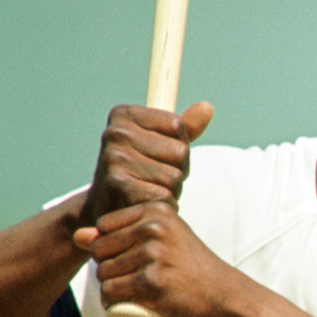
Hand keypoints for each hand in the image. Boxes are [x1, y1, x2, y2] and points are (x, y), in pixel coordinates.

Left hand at [74, 200, 241, 316]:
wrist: (220, 292)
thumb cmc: (188, 265)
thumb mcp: (161, 239)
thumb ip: (120, 232)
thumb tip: (77, 235)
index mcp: (156, 210)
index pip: (103, 226)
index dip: (112, 246)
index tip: (136, 256)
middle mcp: (153, 227)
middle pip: (99, 250)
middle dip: (109, 267)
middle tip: (136, 277)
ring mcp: (152, 254)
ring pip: (103, 273)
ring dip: (112, 288)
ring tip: (137, 291)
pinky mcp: (151, 281)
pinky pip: (110, 293)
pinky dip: (114, 304)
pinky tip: (131, 303)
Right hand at [81, 101, 213, 225]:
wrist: (108, 210)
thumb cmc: (139, 173)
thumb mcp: (160, 144)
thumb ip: (185, 127)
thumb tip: (208, 107)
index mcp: (124, 115)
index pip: (178, 125)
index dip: (178, 146)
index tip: (157, 156)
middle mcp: (115, 133)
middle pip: (180, 151)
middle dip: (177, 170)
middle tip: (153, 178)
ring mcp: (115, 158)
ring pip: (175, 176)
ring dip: (171, 190)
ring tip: (148, 190)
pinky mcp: (118, 185)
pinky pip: (165, 196)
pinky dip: (163, 204)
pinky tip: (145, 203)